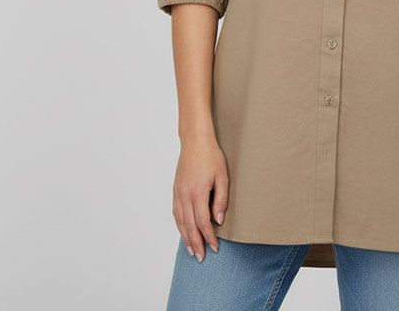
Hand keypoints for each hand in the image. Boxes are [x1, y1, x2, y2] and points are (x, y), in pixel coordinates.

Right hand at [172, 135, 228, 261]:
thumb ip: (221, 199)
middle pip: (190, 226)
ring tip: (192, 250)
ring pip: (181, 222)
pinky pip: (176, 213)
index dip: (209, 237)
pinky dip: (180, 225)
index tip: (215, 247)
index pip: (203, 222)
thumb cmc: (211, 156)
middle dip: (196, 243)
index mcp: (198, 193)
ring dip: (186, 237)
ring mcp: (178, 193)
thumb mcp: (222, 176)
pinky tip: (184, 232)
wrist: (195, 142)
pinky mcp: (176, 190)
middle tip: (201, 257)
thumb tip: (219, 219)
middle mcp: (185, 196)